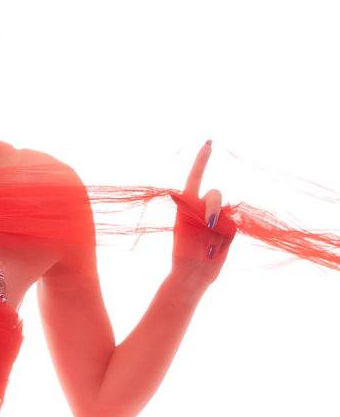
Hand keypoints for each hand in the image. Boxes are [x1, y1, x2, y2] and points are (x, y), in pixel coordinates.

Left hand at [169, 140, 237, 290]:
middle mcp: (203, 208)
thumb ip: (198, 211)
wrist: (192, 273)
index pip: (195, 177)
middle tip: (208, 223)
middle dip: (212, 206)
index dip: (202, 160)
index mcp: (188, 204)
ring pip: (225, 210)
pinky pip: (232, 224)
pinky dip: (224, 235)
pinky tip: (215, 248)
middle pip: (215, 194)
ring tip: (210, 242)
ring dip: (218, 224)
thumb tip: (217, 211)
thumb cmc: (183, 251)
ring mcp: (218, 218)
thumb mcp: (184, 227)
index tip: (209, 143)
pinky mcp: (229, 229)